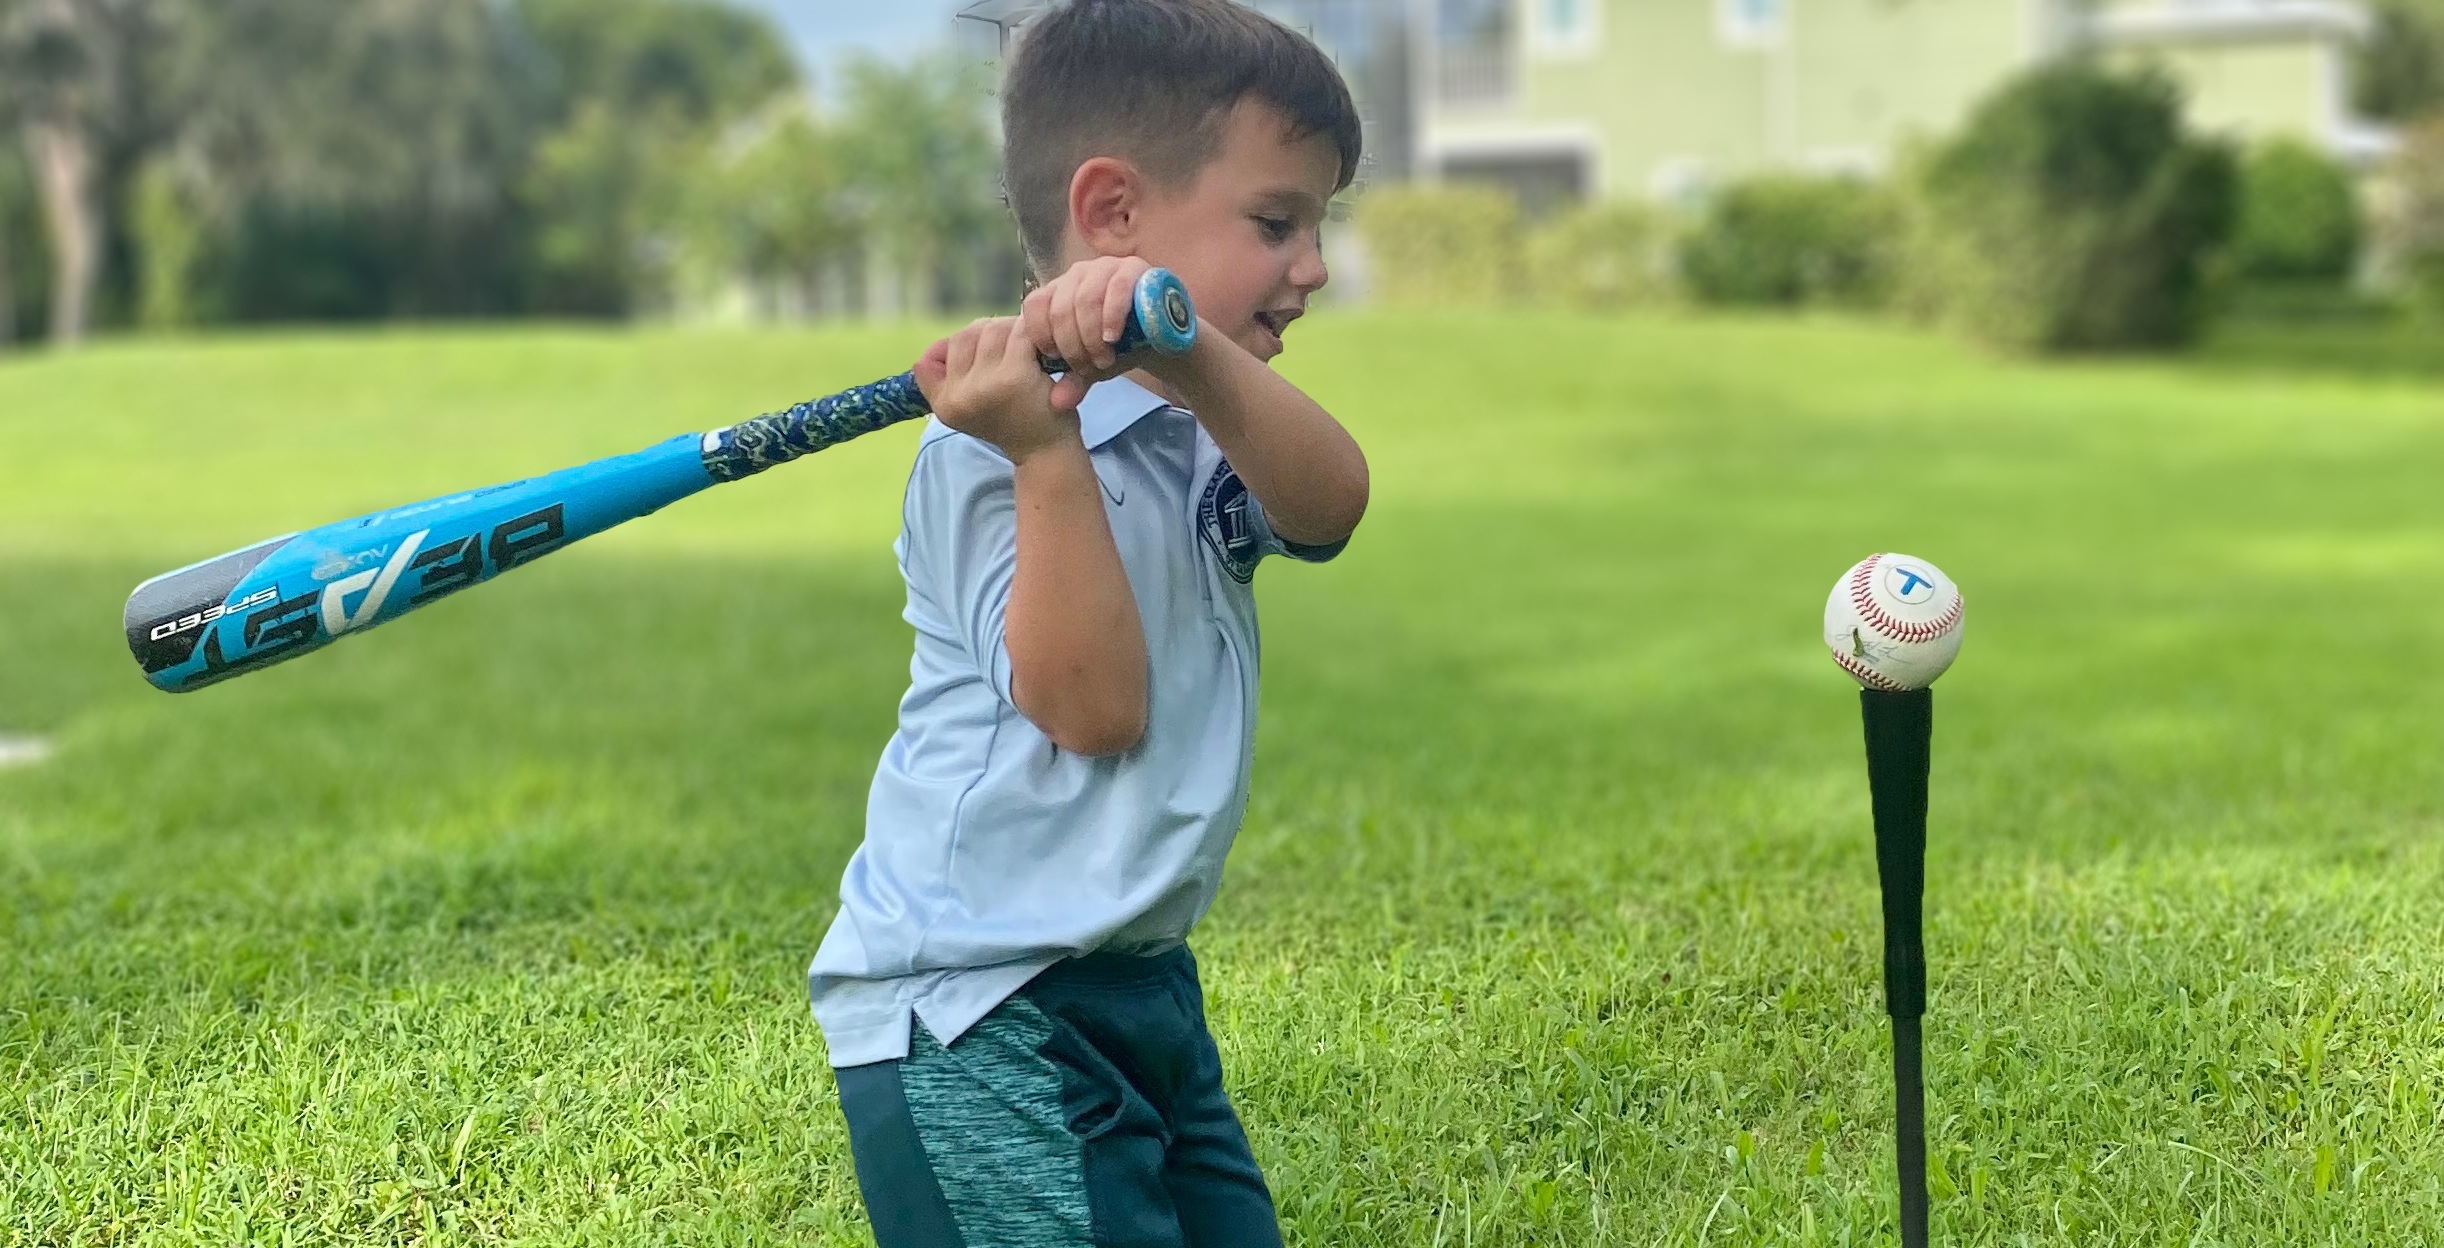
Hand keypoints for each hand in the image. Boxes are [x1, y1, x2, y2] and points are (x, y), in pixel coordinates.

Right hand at [914, 317, 1075, 463]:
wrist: (1046, 452)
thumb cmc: (1011, 422)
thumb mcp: (967, 407)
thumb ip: (943, 378)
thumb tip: (930, 352)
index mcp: (943, 404)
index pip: (938, 352)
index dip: (962, 346)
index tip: (984, 356)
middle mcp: (958, 395)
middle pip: (965, 334)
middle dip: (990, 334)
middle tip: (1013, 347)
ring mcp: (985, 385)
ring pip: (991, 329)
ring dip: (1012, 331)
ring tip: (1027, 349)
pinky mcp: (1015, 375)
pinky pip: (1019, 334)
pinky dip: (1032, 337)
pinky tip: (1041, 354)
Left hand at [1022, 255, 1155, 411]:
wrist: (1162, 338)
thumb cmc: (1120, 348)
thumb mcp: (1092, 366)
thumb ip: (1073, 381)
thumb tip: (1058, 404)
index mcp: (1058, 291)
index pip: (1034, 305)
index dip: (1042, 335)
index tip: (1058, 361)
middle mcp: (1077, 274)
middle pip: (1059, 308)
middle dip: (1072, 345)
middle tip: (1088, 367)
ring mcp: (1104, 267)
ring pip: (1084, 300)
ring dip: (1091, 336)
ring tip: (1104, 359)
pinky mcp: (1132, 268)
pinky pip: (1117, 288)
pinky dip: (1112, 316)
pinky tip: (1112, 338)